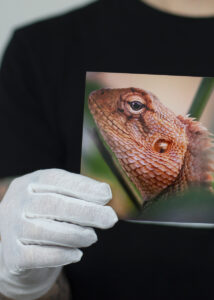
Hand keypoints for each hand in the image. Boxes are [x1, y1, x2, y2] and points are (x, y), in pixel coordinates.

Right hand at [0, 169, 117, 299]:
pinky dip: (60, 255)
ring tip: (92, 237)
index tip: (106, 196)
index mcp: (31, 182)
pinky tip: (76, 254)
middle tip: (110, 219)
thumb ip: (80, 193)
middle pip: (52, 204)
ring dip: (75, 234)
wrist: (20, 246)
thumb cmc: (47, 216)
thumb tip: (105, 193)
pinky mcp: (12, 255)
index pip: (56, 179)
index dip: (82, 187)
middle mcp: (17, 202)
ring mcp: (11, 228)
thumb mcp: (60, 197)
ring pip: (44, 231)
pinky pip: (37, 256)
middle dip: (86, 212)